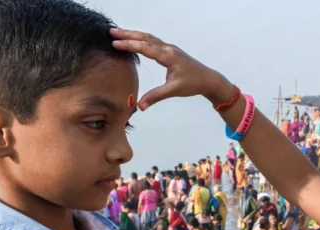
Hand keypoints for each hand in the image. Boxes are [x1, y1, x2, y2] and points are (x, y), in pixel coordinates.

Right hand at [111, 28, 232, 109]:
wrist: (208, 79)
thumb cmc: (193, 84)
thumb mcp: (174, 90)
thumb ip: (156, 96)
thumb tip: (140, 106)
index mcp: (169, 56)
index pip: (146, 48)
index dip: (130, 45)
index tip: (115, 44)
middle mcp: (168, 49)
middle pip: (145, 38)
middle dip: (128, 34)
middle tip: (111, 32)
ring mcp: (170, 48)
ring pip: (149, 38)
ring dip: (133, 34)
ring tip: (118, 33)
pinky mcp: (170, 51)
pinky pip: (153, 41)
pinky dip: (141, 38)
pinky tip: (134, 40)